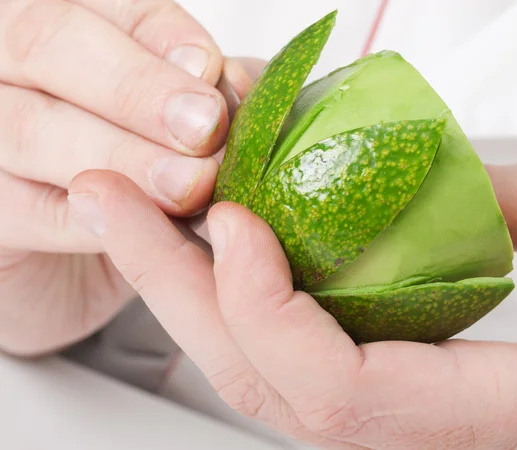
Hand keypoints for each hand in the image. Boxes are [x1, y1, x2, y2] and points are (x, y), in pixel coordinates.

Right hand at [0, 0, 265, 355]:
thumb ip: (206, 100)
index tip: (213, 75)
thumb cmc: (131, 178)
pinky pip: (28, 210)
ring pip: (35, 126)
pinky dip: (94, 220)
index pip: (111, 7)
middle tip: (204, 128)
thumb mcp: (173, 131)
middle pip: (52, 42)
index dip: (164, 39)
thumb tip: (249, 88)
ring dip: (122, 155)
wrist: (69, 259)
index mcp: (66, 31)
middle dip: (139, 88)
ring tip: (189, 185)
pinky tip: (147, 230)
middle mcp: (12, 67)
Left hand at [68, 161, 516, 448]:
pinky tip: (203, 237)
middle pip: (260, 381)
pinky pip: (279, 345)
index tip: (231, 220)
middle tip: (112, 202)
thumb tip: (444, 173)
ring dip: (183, 284)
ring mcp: (381, 414)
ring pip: (254, 367)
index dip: (268, 311)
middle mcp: (411, 435)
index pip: (339, 395)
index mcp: (483, 422)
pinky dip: (230, 289)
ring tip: (133, 211)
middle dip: (173, 287)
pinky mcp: (372, 382)